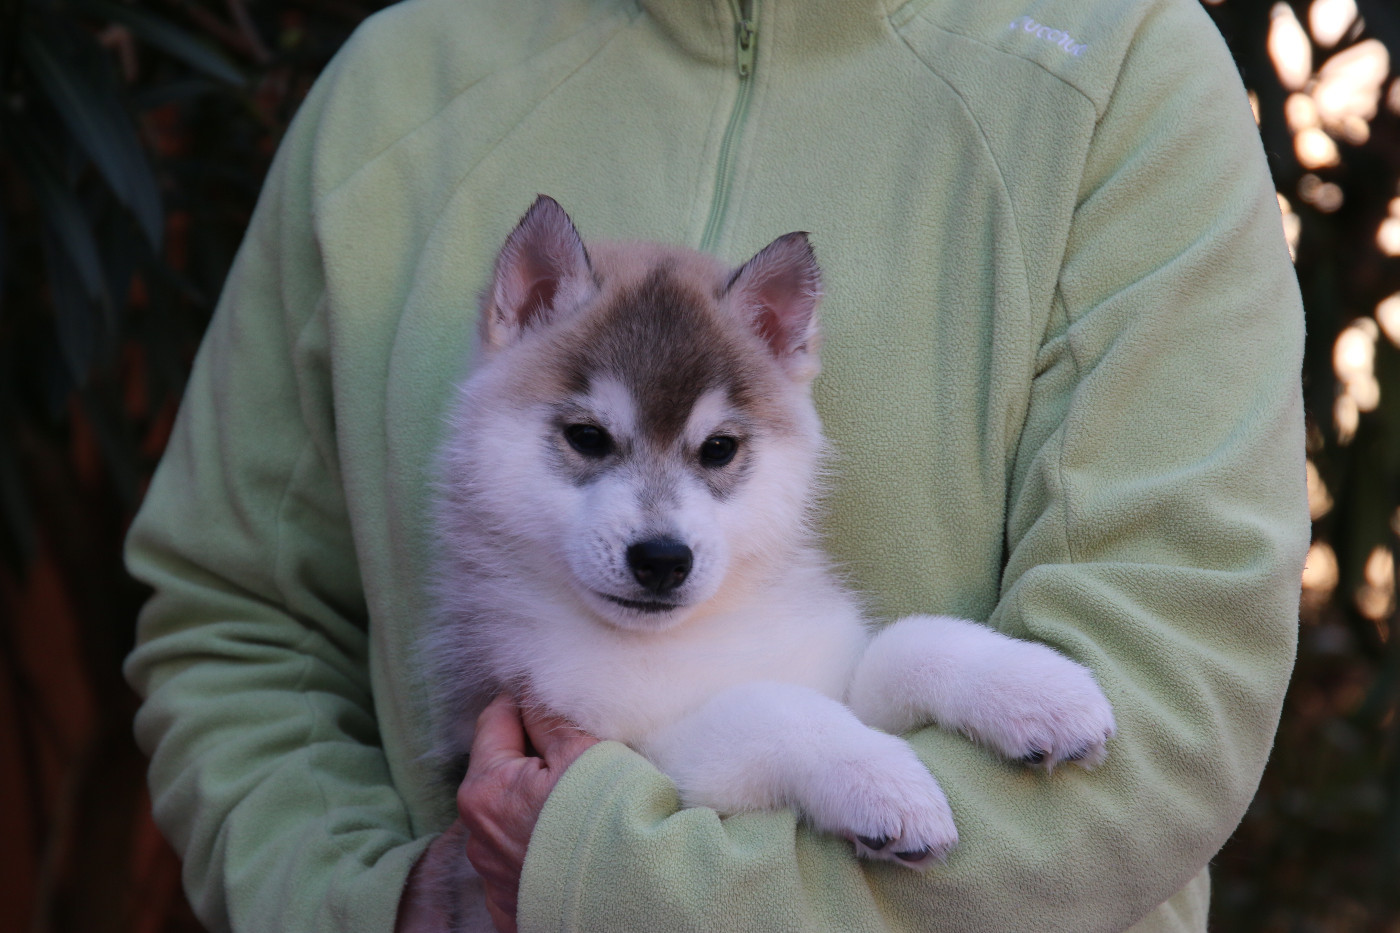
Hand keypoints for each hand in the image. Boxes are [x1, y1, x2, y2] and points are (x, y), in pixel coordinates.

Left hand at [459, 693, 598, 932]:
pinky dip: (542, 839)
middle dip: (533, 752)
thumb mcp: (582, 753)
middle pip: (501, 768)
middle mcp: (477, 834)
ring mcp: (492, 873)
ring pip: (511, 813)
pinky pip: (522, 855)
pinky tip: (574, 835)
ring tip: (581, 795)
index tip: (551, 695)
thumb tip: (533, 691)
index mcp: (485, 788)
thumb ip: (549, 718)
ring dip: (537, 798)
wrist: (633, 900)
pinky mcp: (511, 902)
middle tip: (576, 746)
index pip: (496, 719)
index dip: (524, 701)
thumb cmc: (608, 822)